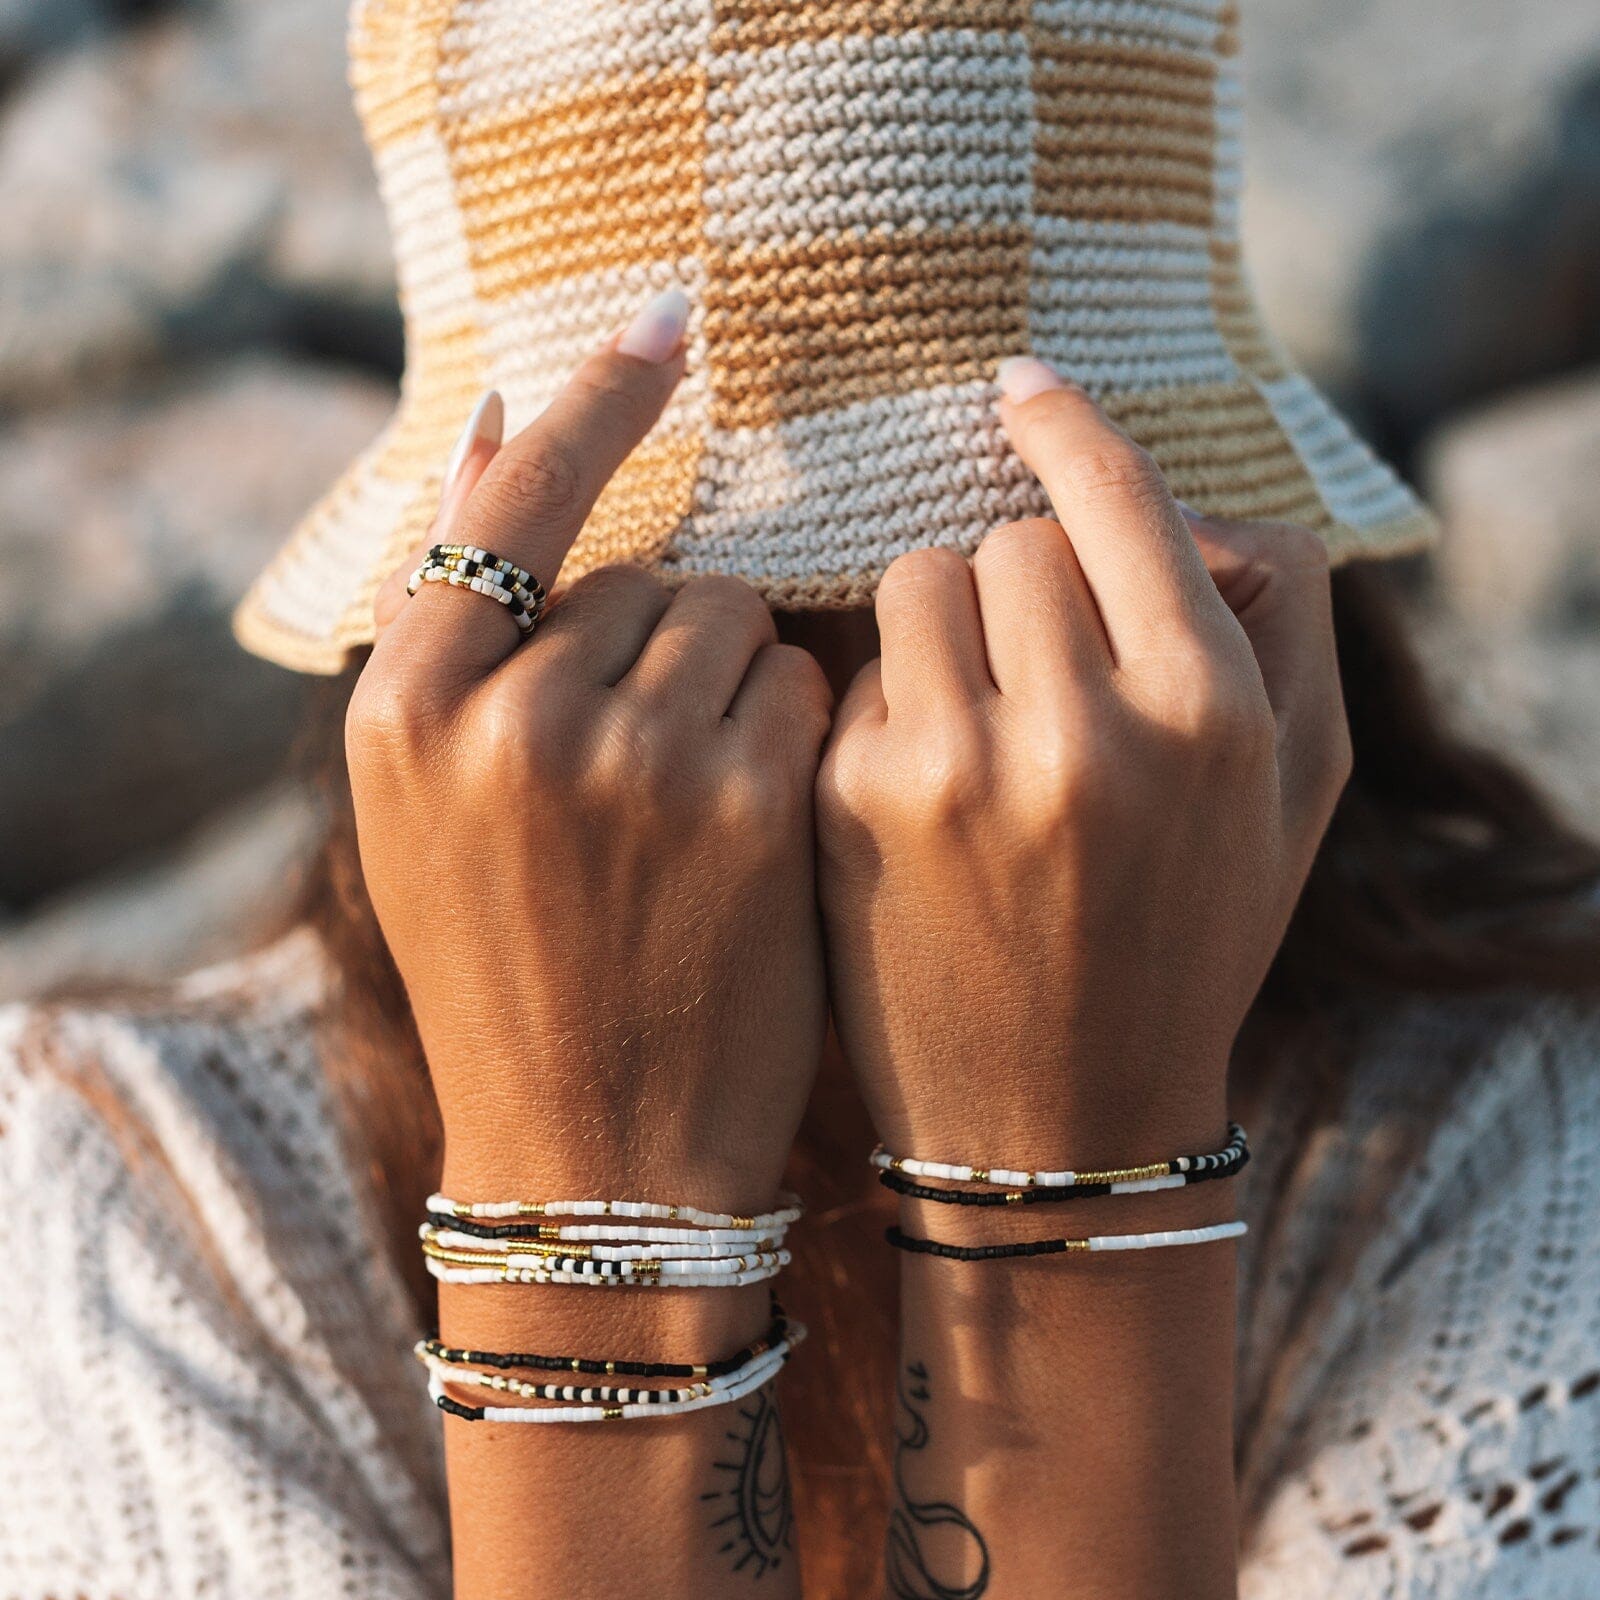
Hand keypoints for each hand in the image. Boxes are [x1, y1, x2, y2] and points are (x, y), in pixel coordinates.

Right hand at [346, 307, 832, 1211]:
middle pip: (650, 570)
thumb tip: (495, 413)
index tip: (663, 319)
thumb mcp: (428, 800)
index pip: (516, 496)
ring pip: (735, 615)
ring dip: (737, 680)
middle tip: (654, 765)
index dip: (596, 401)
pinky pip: (805, 682)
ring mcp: (638, 759)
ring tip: (700, 802)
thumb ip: (455, 616)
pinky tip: (758, 826)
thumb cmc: (509, 965)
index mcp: (407, 710)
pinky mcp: (751, 806)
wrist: (595, 1150)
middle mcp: (513, 719)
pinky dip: (794, 729)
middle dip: (671, 641)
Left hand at [816, 365, 1350, 1161]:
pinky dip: (888, 693)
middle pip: (1014, 538)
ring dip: (944, 620)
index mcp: (1209, 716)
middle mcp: (1082, 733)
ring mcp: (953, 772)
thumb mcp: (1289, 802)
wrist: (1058, 1122)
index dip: (1067, 426)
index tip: (1023, 384)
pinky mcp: (850, 810)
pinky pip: (856, 668)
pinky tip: (919, 776)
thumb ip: (1282, 630)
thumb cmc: (1185, 945)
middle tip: (1034, 662)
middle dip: (1023, 580)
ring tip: (973, 713)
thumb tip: (1207, 507)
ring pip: (918, 580)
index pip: (1118, 502)